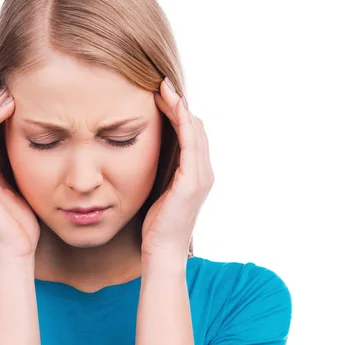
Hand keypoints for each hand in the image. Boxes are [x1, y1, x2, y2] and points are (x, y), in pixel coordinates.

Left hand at [141, 78, 213, 269]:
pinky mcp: (193, 180)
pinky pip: (191, 141)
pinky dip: (182, 119)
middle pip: (196, 126)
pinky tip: (170, 103)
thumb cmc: (156, 225)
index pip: (191, 133)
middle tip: (159, 83)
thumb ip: (162, 171)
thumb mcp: (159, 191)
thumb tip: (149, 152)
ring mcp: (201, 175)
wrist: (162, 251)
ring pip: (195, 128)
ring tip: (163, 87)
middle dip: (179, 103)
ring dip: (180, 105)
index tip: (159, 94)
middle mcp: (204, 170)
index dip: (178, 112)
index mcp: (196, 173)